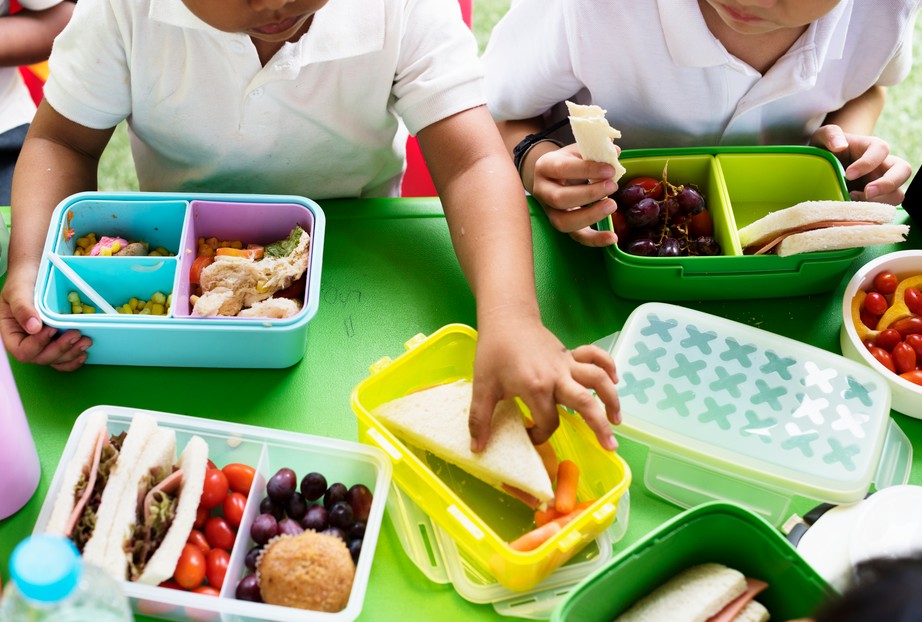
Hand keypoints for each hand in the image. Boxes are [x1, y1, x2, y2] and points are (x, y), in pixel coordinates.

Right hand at [0, 273, 90, 369]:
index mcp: (12, 332)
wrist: (36, 272)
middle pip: (40, 358)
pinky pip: (62, 358)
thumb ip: (23, 308)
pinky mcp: (55, 340)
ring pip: (54, 360)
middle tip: (76, 334)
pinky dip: (73, 358)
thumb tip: (34, 328)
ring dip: (71, 354)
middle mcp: (26, 341)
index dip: (38, 345)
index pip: (21, 350)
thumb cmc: (23, 279)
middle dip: (59, 350)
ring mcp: (42, 343)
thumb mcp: (18, 290)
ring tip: (86, 341)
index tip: (52, 329)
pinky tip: (83, 353)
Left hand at [467, 314, 620, 453]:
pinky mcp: (570, 354)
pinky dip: (608, 366)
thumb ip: (480, 419)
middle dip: (599, 426)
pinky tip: (615, 380)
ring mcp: (567, 364)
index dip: (541, 435)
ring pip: (598, 379)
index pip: (548, 421)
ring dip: (612, 399)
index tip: (531, 436)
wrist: (506, 319)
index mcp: (536, 387)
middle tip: (610, 447)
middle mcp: (557, 376)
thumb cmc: (493, 352)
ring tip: (617, 421)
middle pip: (586, 403)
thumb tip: (477, 449)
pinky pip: (595, 357)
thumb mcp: (482, 386)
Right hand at [531, 144, 620, 246]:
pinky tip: (612, 238)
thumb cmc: (568, 161)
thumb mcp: (577, 151)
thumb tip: (614, 151)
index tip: (610, 169)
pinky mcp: (561, 224)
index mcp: (545, 167)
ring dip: (590, 216)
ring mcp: (549, 211)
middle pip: (559, 199)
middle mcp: (542, 191)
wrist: (553, 175)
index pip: (562, 169)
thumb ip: (594, 150)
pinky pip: (576, 236)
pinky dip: (595, 239)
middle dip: (589, 194)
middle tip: (612, 186)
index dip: (587, 170)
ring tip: (612, 205)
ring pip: (563, 222)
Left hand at [811, 125, 911, 202]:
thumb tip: (839, 145)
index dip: (868, 163)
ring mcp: (881, 184)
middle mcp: (883, 165)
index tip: (848, 174)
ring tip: (854, 202)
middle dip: (888, 183)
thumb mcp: (823, 136)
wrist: (823, 166)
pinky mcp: (875, 200)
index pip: (881, 150)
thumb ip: (831, 135)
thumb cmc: (826, 148)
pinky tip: (852, 211)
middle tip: (866, 192)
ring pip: (897, 193)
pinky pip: (883, 209)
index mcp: (872, 147)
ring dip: (880, 201)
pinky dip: (871, 212)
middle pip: (903, 171)